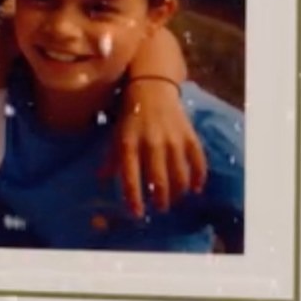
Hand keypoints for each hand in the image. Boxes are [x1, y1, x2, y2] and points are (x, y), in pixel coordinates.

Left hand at [105, 78, 207, 216]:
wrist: (152, 87)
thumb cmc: (130, 114)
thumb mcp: (116, 134)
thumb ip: (112, 158)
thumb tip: (101, 180)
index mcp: (129, 143)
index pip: (130, 176)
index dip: (134, 198)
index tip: (137, 213)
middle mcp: (151, 143)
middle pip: (158, 179)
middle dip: (160, 199)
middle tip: (160, 208)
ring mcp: (172, 139)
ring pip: (179, 174)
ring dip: (178, 192)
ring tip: (175, 200)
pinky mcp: (189, 135)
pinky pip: (198, 161)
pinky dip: (199, 177)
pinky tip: (195, 188)